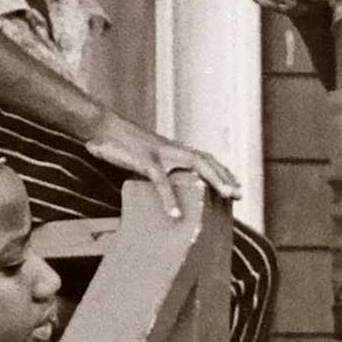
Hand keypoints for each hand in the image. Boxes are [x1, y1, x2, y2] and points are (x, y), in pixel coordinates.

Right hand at [85, 113, 239, 218]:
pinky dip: (170, 198)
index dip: (221, 170)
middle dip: (225, 176)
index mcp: (172, 150)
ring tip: (227, 196)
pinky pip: (162, 181)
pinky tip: (177, 214)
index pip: (204, 158)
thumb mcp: (145, 158)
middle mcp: (172, 149)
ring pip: (195, 164)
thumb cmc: (121, 145)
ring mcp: (161, 153)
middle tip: (239, 193)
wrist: (102, 127)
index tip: (235, 184)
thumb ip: (158, 169)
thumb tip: (164, 185)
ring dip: (214, 179)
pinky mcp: (145, 160)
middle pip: (206, 160)